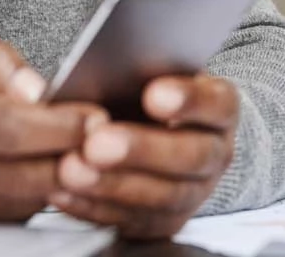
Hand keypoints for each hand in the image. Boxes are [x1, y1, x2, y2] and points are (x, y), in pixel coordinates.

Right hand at [0, 33, 103, 220]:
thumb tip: (37, 90)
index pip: (2, 127)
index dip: (56, 126)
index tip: (98, 116)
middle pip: (20, 175)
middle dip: (75, 160)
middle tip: (115, 141)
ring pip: (22, 202)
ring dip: (64, 181)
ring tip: (96, 153)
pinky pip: (10, 218)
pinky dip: (39, 195)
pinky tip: (61, 172)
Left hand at [51, 74, 238, 239]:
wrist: (162, 132)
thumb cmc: (150, 90)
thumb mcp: (153, 70)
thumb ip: (138, 67)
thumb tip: (107, 62)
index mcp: (220, 108)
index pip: (217, 103)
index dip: (189, 101)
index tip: (153, 95)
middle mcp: (215, 152)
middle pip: (190, 156)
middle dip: (141, 150)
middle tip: (97, 142)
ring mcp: (196, 192)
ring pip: (163, 196)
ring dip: (114, 185)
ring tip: (72, 169)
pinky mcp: (165, 221)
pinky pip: (134, 221)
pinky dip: (96, 207)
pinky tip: (65, 191)